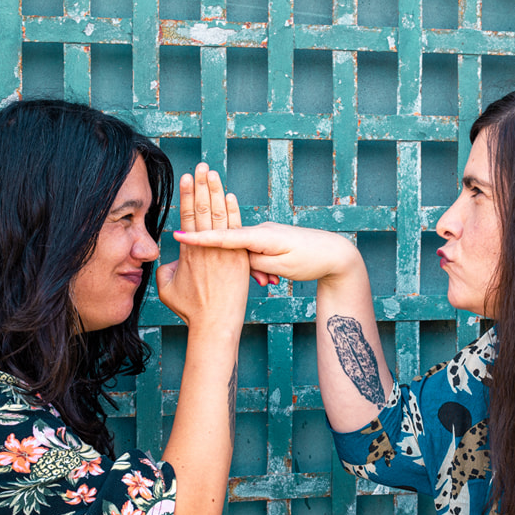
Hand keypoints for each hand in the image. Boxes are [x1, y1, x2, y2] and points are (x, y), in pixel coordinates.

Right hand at [155, 163, 249, 329]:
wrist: (215, 324)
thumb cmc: (190, 309)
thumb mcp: (166, 288)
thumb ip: (164, 269)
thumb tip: (167, 260)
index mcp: (188, 252)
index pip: (188, 216)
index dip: (187, 195)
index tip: (186, 177)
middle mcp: (207, 248)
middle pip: (204, 210)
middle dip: (202, 185)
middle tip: (201, 165)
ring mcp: (225, 252)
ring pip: (221, 216)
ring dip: (217, 192)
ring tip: (213, 173)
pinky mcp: (239, 258)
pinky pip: (237, 230)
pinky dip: (234, 212)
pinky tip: (230, 196)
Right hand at [173, 222, 362, 285]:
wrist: (335, 253)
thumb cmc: (310, 260)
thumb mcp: (281, 267)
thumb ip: (255, 263)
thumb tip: (238, 259)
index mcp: (261, 236)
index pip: (224, 236)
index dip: (200, 238)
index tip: (179, 234)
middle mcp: (260, 231)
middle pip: (232, 242)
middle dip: (232, 250)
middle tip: (252, 265)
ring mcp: (264, 234)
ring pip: (244, 253)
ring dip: (255, 271)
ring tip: (273, 283)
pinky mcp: (268, 240)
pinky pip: (253, 253)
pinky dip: (260, 268)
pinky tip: (272, 280)